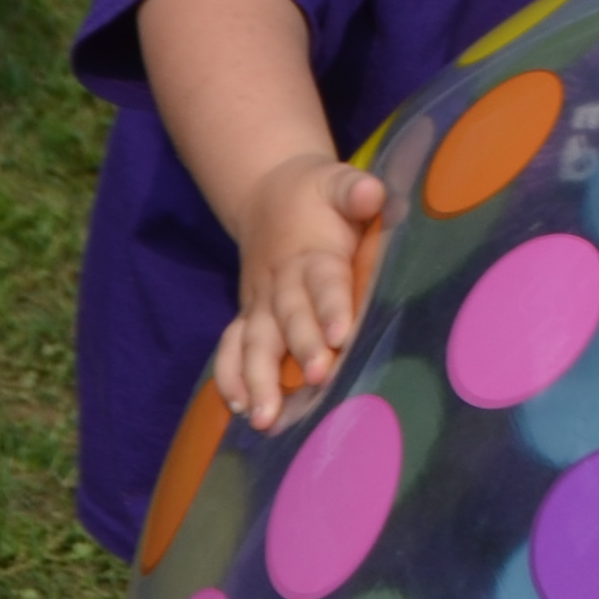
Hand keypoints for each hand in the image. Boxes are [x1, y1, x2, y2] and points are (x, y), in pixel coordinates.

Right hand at [210, 155, 387, 427]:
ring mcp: (259, 303)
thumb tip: (370, 193)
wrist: (267, 192)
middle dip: (300, 350)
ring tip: (264, 418)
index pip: (323, 283)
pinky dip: (228, 375)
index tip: (340, 337)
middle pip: (288, 319)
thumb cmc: (316, 194)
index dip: (331, 308)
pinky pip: (231, 347)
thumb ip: (353, 189)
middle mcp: (281, 283)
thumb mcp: (336, 180)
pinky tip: (237, 407)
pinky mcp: (248, 316)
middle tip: (317, 379)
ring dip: (258, 380)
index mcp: (312, 254)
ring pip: (254, 343)